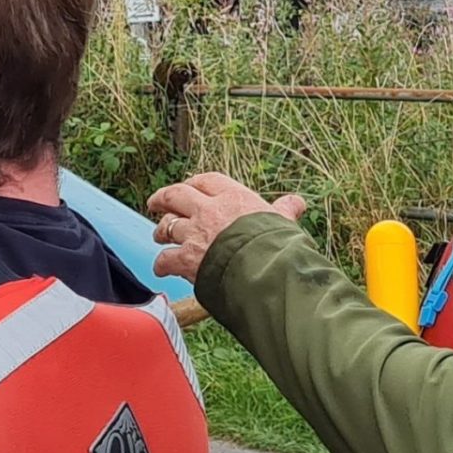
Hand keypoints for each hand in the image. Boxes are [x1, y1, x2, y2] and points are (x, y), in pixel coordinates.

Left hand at [149, 173, 307, 284]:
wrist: (268, 272)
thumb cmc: (279, 246)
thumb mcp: (283, 222)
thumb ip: (284, 211)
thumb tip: (297, 202)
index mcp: (233, 198)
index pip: (208, 180)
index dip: (195, 183)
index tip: (190, 186)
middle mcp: (208, 211)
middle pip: (175, 195)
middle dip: (162, 198)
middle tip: (155, 203)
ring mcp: (195, 234)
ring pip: (167, 226)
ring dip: (161, 231)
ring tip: (159, 236)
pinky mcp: (187, 259)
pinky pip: (166, 259)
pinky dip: (161, 264)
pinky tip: (161, 268)